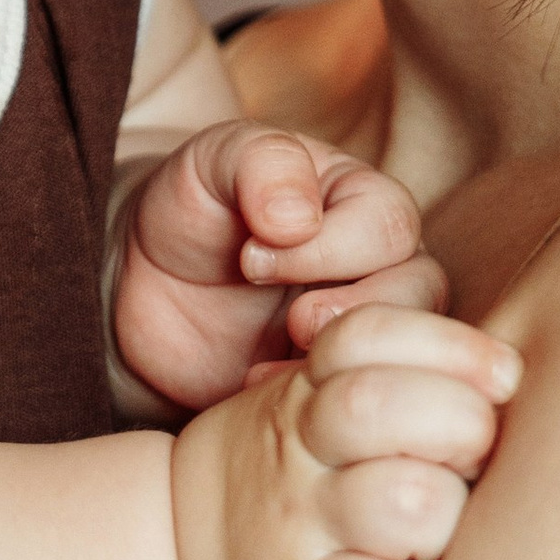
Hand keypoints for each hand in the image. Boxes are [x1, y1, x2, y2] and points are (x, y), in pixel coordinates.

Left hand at [115, 123, 443, 410]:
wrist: (140, 286)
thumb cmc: (189, 210)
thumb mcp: (213, 162)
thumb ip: (264, 162)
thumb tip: (300, 218)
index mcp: (361, 200)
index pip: (390, 224)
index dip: (329, 246)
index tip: (250, 257)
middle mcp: (380, 263)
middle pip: (419, 289)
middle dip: (353, 308)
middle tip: (292, 322)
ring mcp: (360, 325)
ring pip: (399, 347)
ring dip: (342, 358)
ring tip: (270, 363)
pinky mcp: (333, 377)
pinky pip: (355, 392)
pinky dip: (316, 396)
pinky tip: (258, 387)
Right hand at [170, 303, 520, 559]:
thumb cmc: (299, 479)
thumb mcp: (316, 407)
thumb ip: (402, 375)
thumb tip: (516, 374)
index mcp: (310, 392)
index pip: (368, 335)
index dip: (450, 346)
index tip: (504, 378)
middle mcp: (302, 455)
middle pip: (376, 405)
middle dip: (459, 422)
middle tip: (479, 458)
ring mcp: (300, 534)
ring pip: (402, 502)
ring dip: (446, 515)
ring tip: (444, 534)